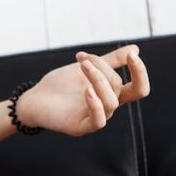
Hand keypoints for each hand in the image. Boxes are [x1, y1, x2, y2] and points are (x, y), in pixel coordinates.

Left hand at [16, 44, 150, 136]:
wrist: (35, 98)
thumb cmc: (61, 85)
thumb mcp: (87, 67)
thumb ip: (110, 60)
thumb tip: (135, 48)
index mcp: (111, 93)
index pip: (138, 88)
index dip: (140, 72)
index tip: (131, 54)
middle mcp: (107, 107)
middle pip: (118, 87)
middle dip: (102, 68)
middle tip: (82, 59)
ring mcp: (95, 118)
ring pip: (110, 102)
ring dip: (97, 80)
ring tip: (81, 66)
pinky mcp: (81, 127)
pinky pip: (97, 121)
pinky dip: (95, 105)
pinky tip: (87, 91)